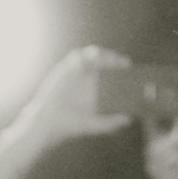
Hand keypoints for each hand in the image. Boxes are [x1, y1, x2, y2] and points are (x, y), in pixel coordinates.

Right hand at [18, 46, 133, 142]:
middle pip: (101, 60)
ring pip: (87, 55)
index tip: (127, 65)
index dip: (118, 65)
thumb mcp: (93, 125)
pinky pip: (73, 59)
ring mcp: (73, 73)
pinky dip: (82, 56)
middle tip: (121, 61)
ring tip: (109, 57)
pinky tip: (93, 57)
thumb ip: (110, 123)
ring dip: (99, 53)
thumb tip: (128, 119)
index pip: (108, 70)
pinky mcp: (62, 72)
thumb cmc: (70, 125)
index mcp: (93, 87)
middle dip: (111, 57)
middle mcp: (84, 78)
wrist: (49, 125)